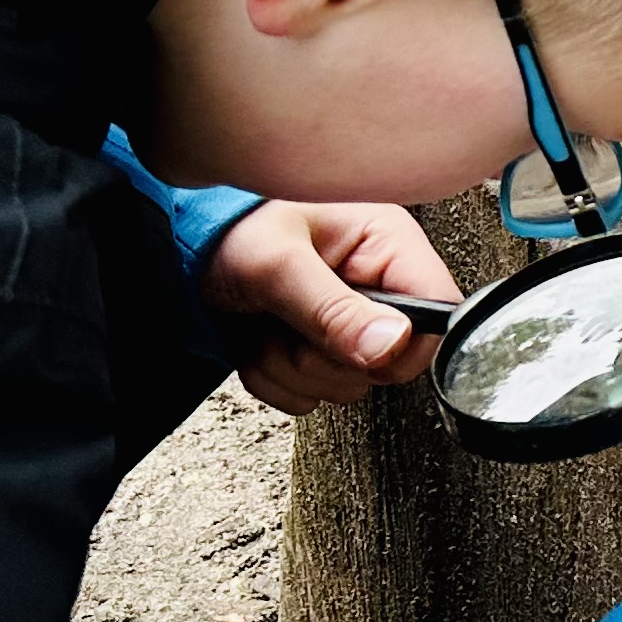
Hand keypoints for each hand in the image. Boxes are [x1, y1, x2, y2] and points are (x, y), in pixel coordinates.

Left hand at [199, 199, 457, 415]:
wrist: (182, 242)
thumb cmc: (230, 225)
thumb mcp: (277, 263)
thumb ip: (331, 308)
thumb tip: (390, 345)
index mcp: (388, 244)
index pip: (439, 315)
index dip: (401, 344)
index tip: (354, 343)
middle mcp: (377, 285)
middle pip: (386, 363)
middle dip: (321, 356)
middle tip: (286, 320)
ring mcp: (349, 321)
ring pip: (344, 385)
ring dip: (290, 367)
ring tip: (267, 322)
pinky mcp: (319, 349)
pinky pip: (310, 396)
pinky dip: (273, 380)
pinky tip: (260, 338)